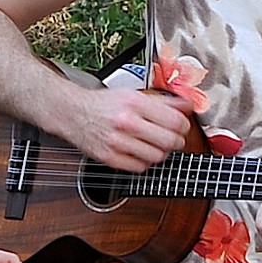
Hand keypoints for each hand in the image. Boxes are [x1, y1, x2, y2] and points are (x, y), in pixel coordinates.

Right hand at [58, 80, 191, 172]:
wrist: (74, 114)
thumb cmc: (104, 104)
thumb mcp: (134, 94)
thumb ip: (163, 101)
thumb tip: (187, 106)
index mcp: (135, 104)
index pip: (175, 121)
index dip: (184, 126)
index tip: (182, 126)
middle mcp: (126, 123)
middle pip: (169, 141)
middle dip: (177, 142)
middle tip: (174, 139)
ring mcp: (117, 143)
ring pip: (156, 156)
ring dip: (161, 153)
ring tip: (157, 146)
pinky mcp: (109, 158)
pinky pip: (140, 167)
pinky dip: (145, 162)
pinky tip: (141, 153)